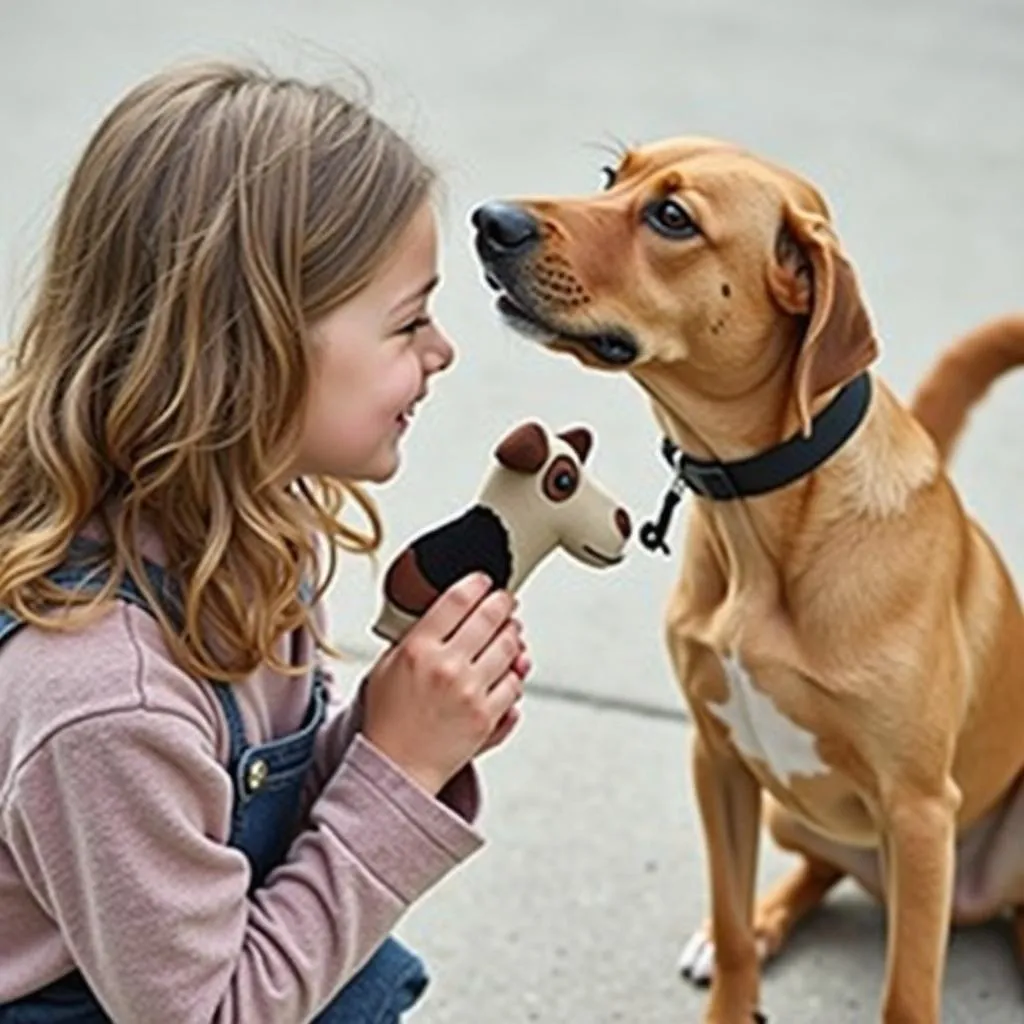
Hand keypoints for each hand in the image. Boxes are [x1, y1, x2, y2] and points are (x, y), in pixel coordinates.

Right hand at [363, 573, 526, 794]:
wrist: (395, 767)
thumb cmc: (388, 718)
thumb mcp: (387, 665)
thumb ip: (416, 636)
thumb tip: (450, 611)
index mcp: (418, 648)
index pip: (458, 600)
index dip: (477, 583)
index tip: (483, 581)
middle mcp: (448, 667)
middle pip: (490, 616)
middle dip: (503, 602)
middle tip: (504, 600)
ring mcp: (471, 692)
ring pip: (509, 646)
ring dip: (514, 633)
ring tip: (510, 629)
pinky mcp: (488, 715)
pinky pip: (515, 683)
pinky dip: (515, 671)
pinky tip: (508, 666)